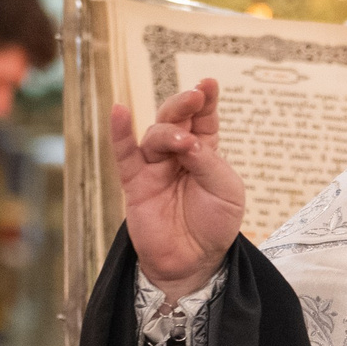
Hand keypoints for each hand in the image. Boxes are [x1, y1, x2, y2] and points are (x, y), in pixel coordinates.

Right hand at [112, 79, 245, 301]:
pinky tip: (119, 111)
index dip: (205, 99)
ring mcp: (155, 167)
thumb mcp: (227, 192)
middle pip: (176, 119)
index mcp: (205, 151)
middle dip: (184, 104)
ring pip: (154, 136)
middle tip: (195, 96)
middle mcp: (178, 154)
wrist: (194, 262)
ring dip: (168, 132)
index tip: (208, 83)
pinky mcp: (135, 183)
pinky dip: (119, 132)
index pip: (203, 117)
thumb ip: (209, 164)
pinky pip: (124, 154)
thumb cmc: (215, 224)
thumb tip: (187, 142)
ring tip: (183, 141)